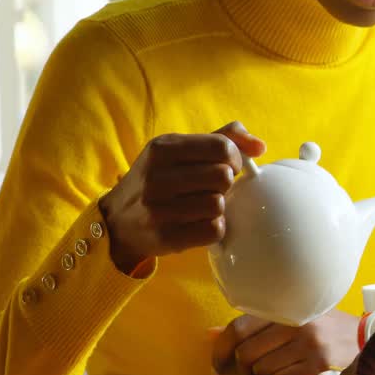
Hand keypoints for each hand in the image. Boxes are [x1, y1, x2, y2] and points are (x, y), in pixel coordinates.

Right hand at [98, 121, 265, 271]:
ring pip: (218, 204)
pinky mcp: (166, 237)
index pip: (221, 146)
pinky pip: (214, 230)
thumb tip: (259, 146)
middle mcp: (157, 177)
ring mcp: (158, 209)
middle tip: (212, 188)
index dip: (234, 157)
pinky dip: (214, 228)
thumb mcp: (178, 149)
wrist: (115, 222)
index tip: (228, 165)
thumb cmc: (157, 180)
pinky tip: (199, 223)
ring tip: (201, 205)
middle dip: (225, 183)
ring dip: (217, 206)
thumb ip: (221, 137)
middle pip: (223, 176)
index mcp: (162, 148)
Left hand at [212, 310, 359, 374]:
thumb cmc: (325, 329)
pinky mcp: (318, 362)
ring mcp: (308, 341)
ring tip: (278, 374)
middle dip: (244, 370)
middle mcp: (296, 320)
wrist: (368, 338)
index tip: (219, 364)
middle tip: (252, 374)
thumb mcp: (292, 318)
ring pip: (262, 371)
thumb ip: (255, 325)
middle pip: (246, 353)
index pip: (238, 326)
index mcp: (286, 305)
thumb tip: (210, 335)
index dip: (221, 349)